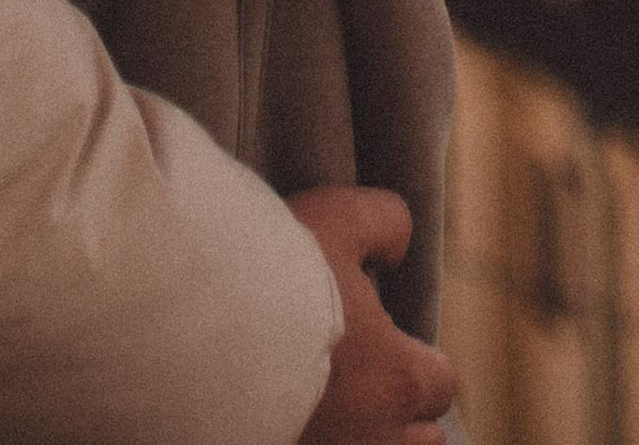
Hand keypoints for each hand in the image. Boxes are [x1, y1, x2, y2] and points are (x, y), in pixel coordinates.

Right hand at [287, 190, 456, 443]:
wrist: (196, 322)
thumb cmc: (275, 271)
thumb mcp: (339, 216)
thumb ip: (385, 222)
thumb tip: (396, 250)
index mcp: (397, 378)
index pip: (442, 383)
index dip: (421, 359)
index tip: (390, 341)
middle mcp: (376, 434)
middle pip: (422, 439)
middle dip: (406, 412)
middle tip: (368, 377)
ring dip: (371, 433)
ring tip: (338, 403)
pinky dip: (325, 438)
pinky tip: (300, 413)